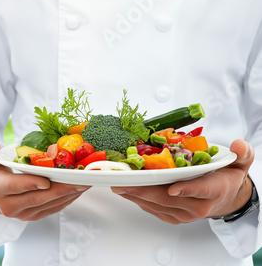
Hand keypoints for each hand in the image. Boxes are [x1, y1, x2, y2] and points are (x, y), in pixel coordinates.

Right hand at [0, 137, 90, 220]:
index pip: (16, 186)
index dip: (31, 183)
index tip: (47, 179)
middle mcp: (9, 206)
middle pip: (38, 197)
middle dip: (61, 188)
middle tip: (79, 179)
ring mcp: (23, 214)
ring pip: (49, 204)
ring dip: (69, 193)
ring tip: (85, 181)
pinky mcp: (35, 216)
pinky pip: (54, 208)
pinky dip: (68, 198)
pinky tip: (79, 188)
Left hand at [111, 139, 254, 223]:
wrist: (224, 199)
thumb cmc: (225, 178)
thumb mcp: (239, 163)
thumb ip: (242, 153)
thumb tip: (238, 145)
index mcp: (214, 190)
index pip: (200, 190)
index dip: (187, 189)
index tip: (173, 188)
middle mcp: (197, 205)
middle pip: (168, 198)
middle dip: (144, 190)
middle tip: (125, 181)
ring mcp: (183, 213)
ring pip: (156, 204)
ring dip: (136, 195)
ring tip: (118, 184)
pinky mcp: (172, 216)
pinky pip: (152, 208)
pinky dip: (138, 199)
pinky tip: (126, 190)